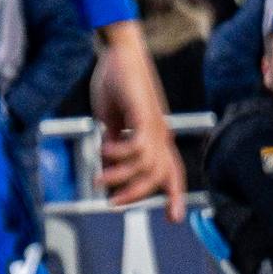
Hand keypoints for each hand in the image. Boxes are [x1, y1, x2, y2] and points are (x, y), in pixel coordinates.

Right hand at [90, 21, 185, 216]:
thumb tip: (105, 158)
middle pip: (161, 176)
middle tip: (113, 203)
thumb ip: (112, 139)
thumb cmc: (115, 83)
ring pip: (147, 166)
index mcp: (155, 136)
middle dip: (138, 194)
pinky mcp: (145, 116)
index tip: (174, 219)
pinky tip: (103, 149)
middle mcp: (160, 134)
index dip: (175, 195)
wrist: (119, 54)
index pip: (171, 171)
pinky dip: (120, 154)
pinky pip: (139, 147)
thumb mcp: (111, 119)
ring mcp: (155, 126)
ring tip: (98, 178)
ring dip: (121, 177)